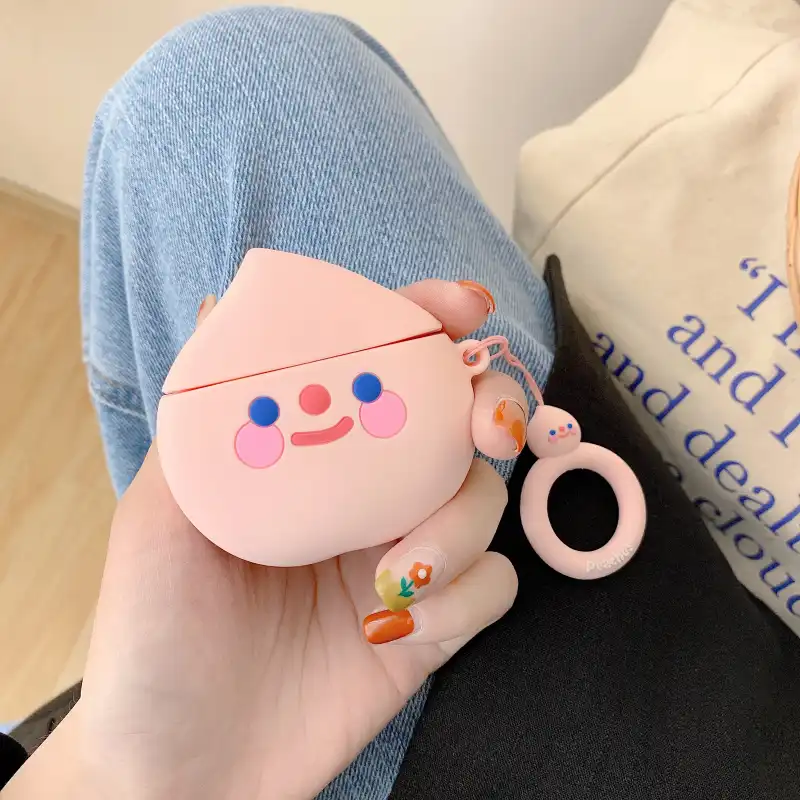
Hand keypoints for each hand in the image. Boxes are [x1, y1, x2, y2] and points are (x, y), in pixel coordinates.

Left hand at [7, 280, 524, 799]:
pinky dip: (463, 598)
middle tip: (484, 425)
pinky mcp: (435, 624)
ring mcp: (404, 558)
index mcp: (310, 458)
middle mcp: (365, 497)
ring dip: (458, 527)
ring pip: (484, 501)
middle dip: (490, 404)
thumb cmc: (155, 636)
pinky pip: (492, 587)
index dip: (426, 324)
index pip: (379, 369)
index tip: (460, 306)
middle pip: (458, 421)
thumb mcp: (159, 517)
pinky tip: (398, 627)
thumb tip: (218, 308)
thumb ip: (200, 422)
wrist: (181, 770)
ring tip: (394, 578)